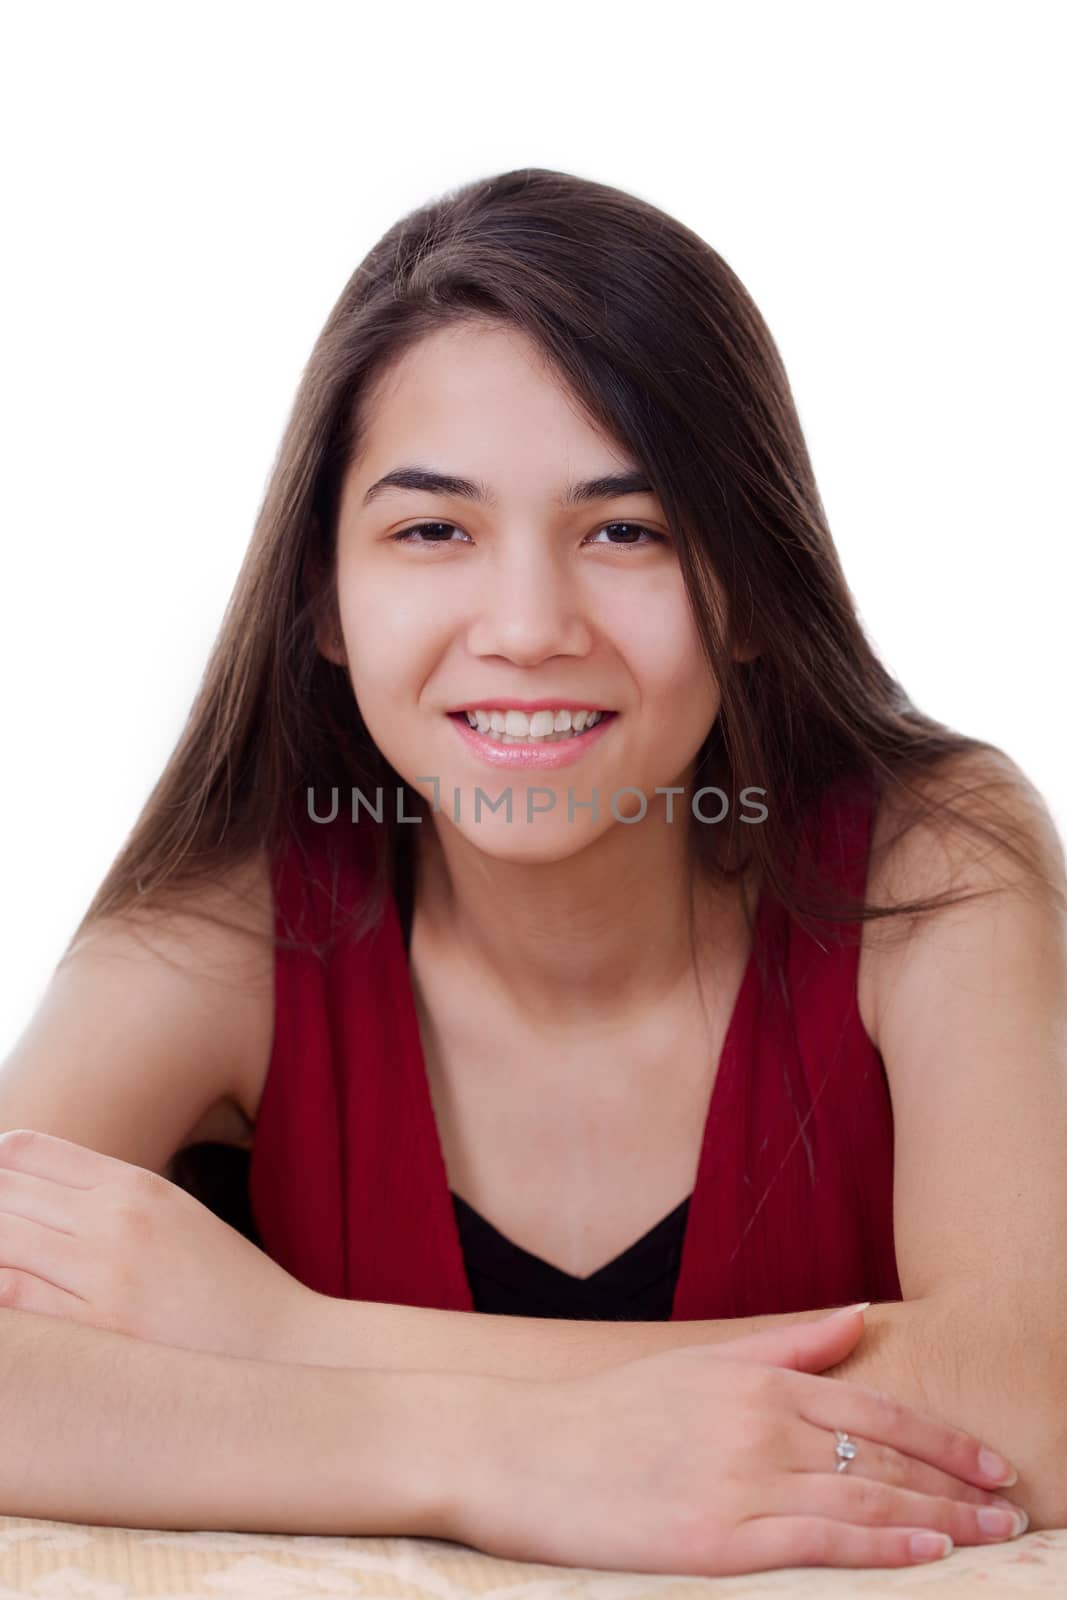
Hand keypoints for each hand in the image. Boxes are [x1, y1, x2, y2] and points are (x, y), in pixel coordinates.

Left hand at [0, 1128, 304, 1361]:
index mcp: (136, 1184)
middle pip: (3, 1192)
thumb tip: (32, 1200)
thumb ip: (107, 1199)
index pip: (25, 1149)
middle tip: (7, 1245)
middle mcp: (118, 1218)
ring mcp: (109, 1273)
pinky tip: (12, 1325)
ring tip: (9, 1274)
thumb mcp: (174, 1218)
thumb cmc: (225, 1289)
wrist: (284, 1347)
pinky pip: (12, 1300)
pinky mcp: (103, 1329)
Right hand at [456, 1307, 1026, 1575]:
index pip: (874, 1410)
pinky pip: (818, 1544)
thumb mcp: (698, 1362)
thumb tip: (859, 1318)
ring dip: (941, 1519)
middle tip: (1014, 1504)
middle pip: (883, 1457)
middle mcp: (758, 1425)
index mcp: (756, 1381)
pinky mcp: (716, 1540)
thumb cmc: (610, 1411)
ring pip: (865, 1501)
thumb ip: (784, 1342)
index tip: (991, 1460)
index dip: (942, 1437)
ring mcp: (739, 1482)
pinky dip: (882, 1549)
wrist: (522, 1451)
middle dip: (958, 1482)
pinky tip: (928, 1555)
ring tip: (994, 1533)